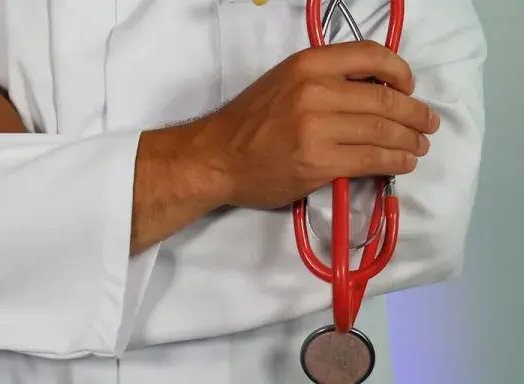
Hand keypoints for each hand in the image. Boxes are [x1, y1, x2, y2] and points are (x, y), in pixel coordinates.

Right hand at [196, 41, 439, 208]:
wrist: (216, 157)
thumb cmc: (248, 122)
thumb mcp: (284, 82)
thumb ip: (325, 80)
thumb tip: (375, 92)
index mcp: (307, 64)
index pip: (372, 55)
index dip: (401, 71)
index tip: (409, 87)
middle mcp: (315, 90)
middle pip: (385, 98)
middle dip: (415, 113)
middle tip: (428, 124)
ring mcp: (318, 128)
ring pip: (383, 130)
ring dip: (410, 140)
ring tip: (420, 145)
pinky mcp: (320, 162)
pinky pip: (372, 159)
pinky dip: (396, 160)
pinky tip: (403, 162)